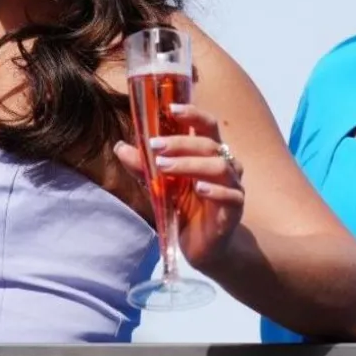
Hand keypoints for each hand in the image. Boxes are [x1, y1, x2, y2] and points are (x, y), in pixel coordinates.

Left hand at [115, 103, 244, 270]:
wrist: (203, 246)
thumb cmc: (185, 208)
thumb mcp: (160, 186)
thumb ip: (143, 167)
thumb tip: (119, 146)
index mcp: (209, 153)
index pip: (207, 124)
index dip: (192, 113)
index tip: (170, 108)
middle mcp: (225, 165)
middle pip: (208, 144)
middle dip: (180, 143)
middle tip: (154, 147)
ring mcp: (233, 186)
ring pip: (219, 166)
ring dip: (190, 164)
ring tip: (164, 168)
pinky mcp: (235, 210)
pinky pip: (230, 195)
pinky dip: (214, 190)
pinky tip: (198, 190)